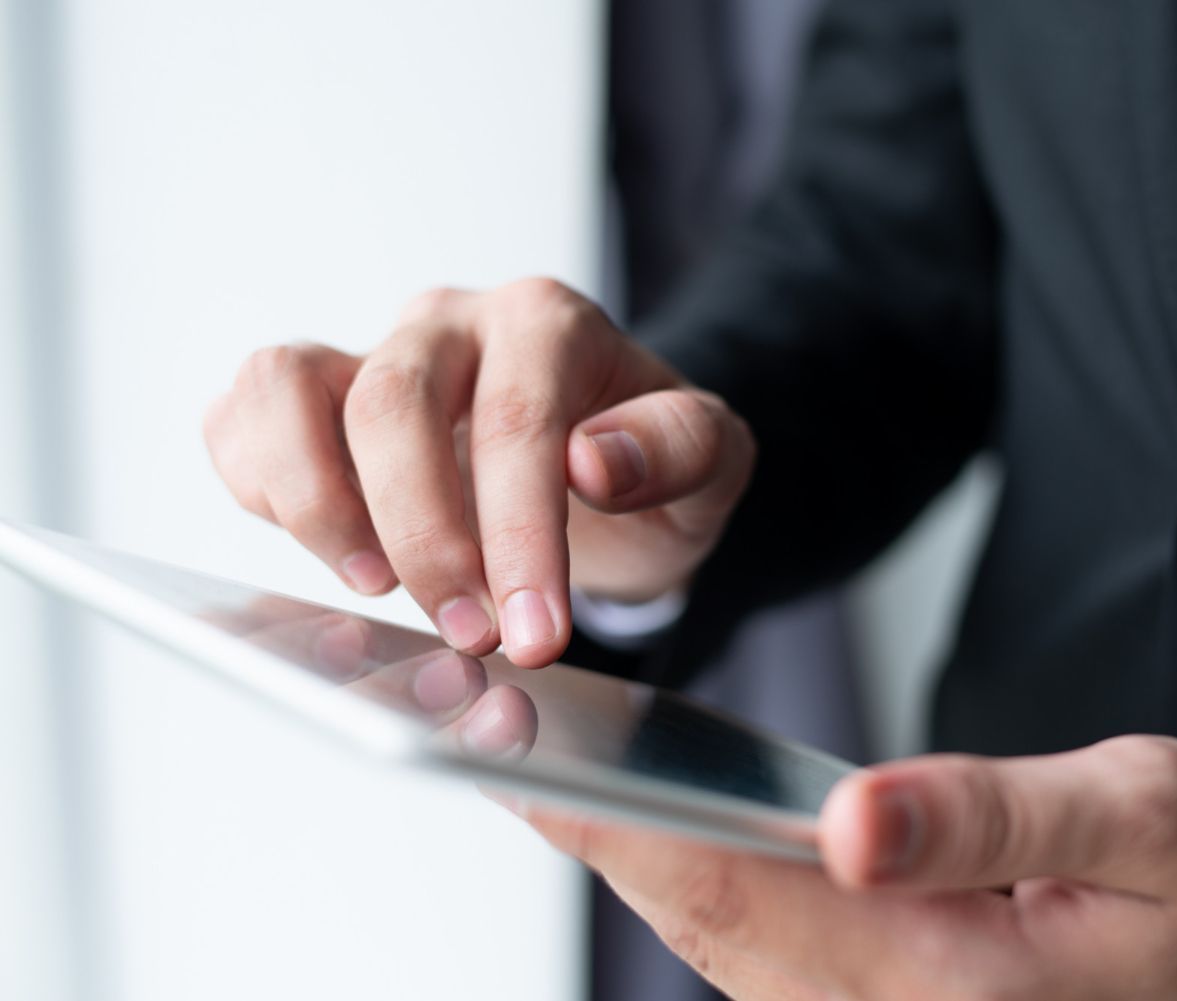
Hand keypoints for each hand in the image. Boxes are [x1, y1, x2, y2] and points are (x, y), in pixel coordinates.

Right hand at [203, 279, 755, 666]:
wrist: (607, 460)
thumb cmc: (651, 465)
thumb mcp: (710, 463)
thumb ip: (676, 448)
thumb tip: (594, 461)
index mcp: (549, 323)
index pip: (517, 417)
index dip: (519, 533)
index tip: (534, 632)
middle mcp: (450, 325)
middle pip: (392, 404)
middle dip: (425, 538)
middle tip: (472, 636)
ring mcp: (372, 353)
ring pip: (288, 385)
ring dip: (318, 503)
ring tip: (376, 589)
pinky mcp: (316, 398)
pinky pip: (244, 414)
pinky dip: (259, 483)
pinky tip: (333, 553)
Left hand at [510, 735, 1176, 1000]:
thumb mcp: (1146, 822)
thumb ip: (996, 819)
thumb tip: (856, 819)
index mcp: (935, 978)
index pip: (733, 891)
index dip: (617, 813)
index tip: (520, 743)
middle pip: (699, 918)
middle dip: (592, 823)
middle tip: (491, 726)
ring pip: (717, 935)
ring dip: (632, 848)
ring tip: (548, 756)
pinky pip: (765, 943)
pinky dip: (700, 873)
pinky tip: (668, 813)